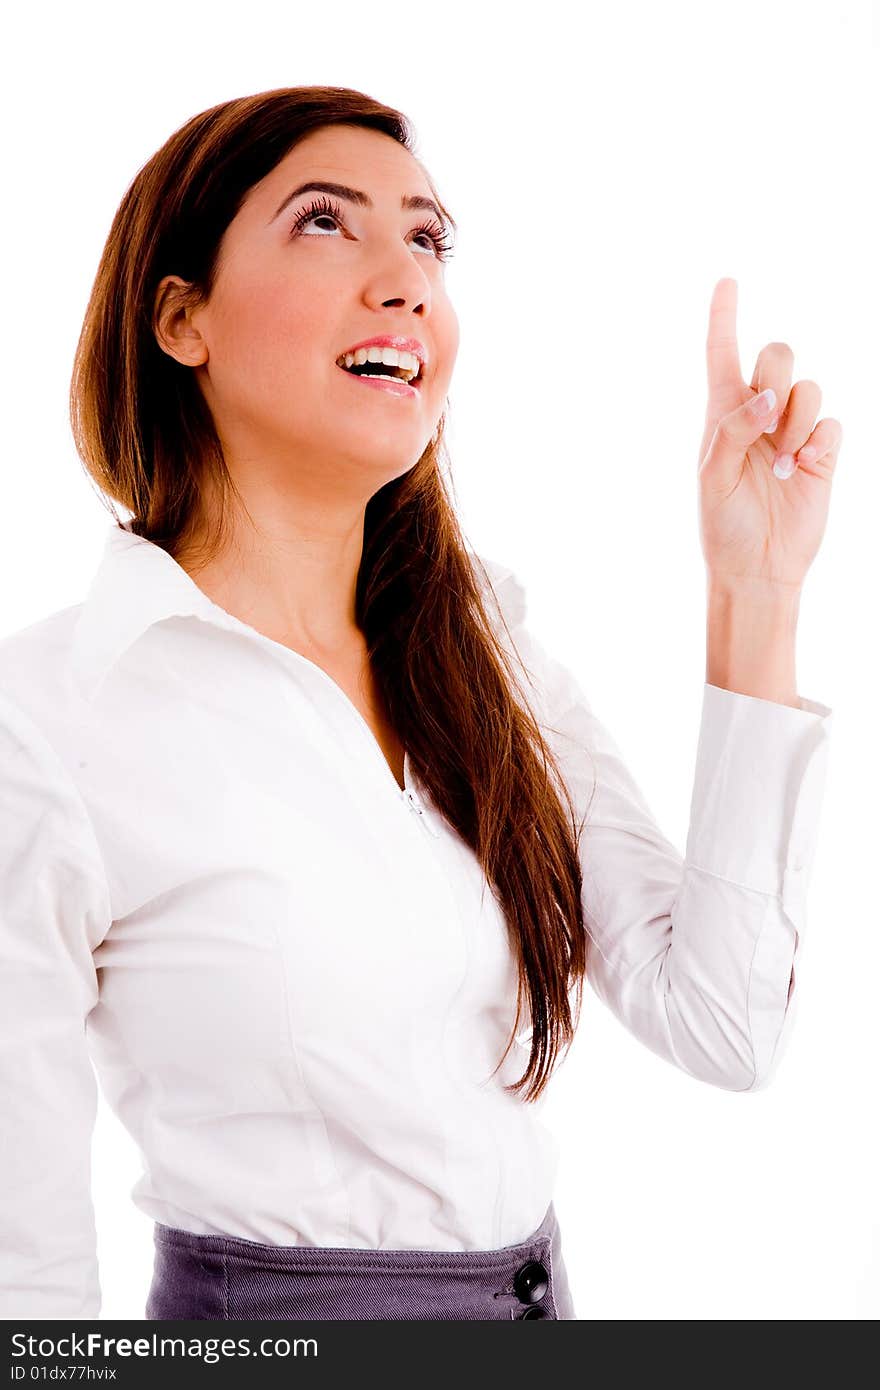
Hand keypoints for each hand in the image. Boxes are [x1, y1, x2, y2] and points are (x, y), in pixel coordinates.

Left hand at [697, 277, 841, 593]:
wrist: (757, 566)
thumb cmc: (723, 524)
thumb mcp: (713, 476)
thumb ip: (733, 429)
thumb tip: (768, 397)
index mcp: (722, 413)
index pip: (722, 354)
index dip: (724, 317)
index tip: (726, 281)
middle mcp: (760, 414)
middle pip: (777, 354)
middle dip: (776, 376)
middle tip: (765, 420)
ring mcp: (794, 430)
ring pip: (809, 387)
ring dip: (794, 423)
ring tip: (782, 463)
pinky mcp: (823, 451)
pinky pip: (831, 422)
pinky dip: (816, 443)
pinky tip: (801, 471)